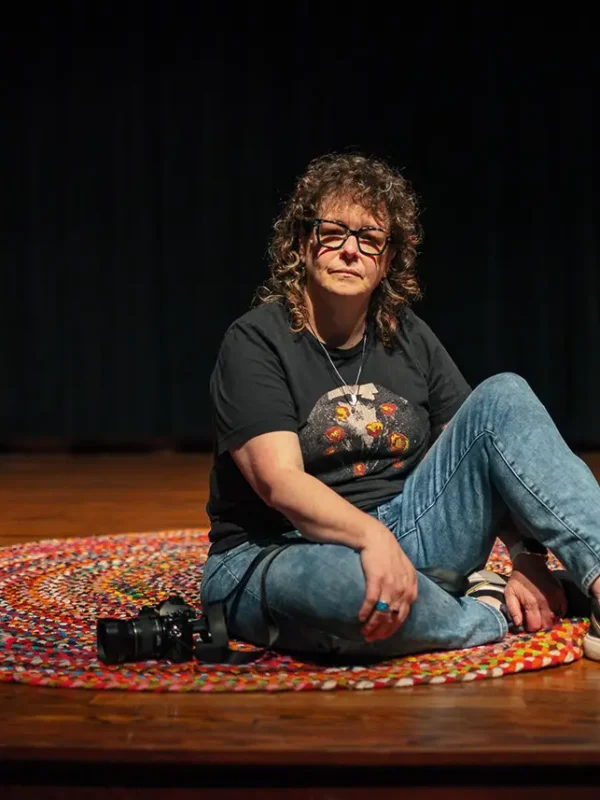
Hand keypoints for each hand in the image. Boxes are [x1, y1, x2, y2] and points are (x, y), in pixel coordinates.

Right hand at [358, 526, 417, 641]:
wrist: (376, 537)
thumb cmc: (388, 553)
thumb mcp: (404, 569)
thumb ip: (406, 586)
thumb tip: (400, 604)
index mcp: (411, 587)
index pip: (403, 616)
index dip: (392, 628)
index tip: (383, 636)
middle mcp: (402, 589)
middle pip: (392, 617)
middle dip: (382, 631)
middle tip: (371, 638)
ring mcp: (390, 585)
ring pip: (382, 613)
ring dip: (373, 625)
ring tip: (364, 632)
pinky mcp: (377, 579)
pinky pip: (371, 601)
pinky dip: (366, 612)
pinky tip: (360, 617)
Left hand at [505, 555, 566, 631]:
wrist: (529, 564)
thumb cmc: (517, 581)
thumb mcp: (509, 593)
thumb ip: (513, 610)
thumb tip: (518, 624)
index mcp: (530, 604)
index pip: (535, 626)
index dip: (531, 628)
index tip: (528, 625)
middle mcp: (544, 603)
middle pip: (547, 625)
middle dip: (541, 627)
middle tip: (536, 622)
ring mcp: (554, 598)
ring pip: (556, 619)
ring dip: (550, 621)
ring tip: (543, 617)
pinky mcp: (561, 594)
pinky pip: (563, 611)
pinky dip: (558, 614)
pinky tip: (551, 611)